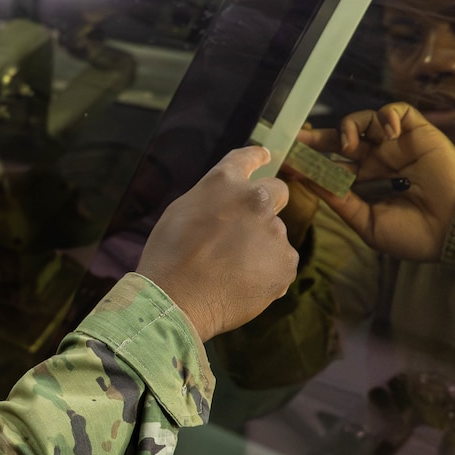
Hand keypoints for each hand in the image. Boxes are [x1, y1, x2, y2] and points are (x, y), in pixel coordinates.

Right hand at [139, 146, 299, 340]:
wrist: (177, 299)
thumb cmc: (169, 257)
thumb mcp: (182, 211)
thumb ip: (213, 199)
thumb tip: (229, 203)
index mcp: (225, 182)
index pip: (247, 158)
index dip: (257, 156)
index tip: (264, 155)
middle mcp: (256, 199)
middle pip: (277, 192)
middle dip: (268, 204)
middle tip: (246, 230)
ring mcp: (274, 231)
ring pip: (274, 235)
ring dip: (260, 246)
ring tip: (231, 271)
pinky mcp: (286, 262)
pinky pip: (280, 263)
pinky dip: (267, 272)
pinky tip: (242, 284)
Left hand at [294, 103, 454, 261]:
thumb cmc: (416, 235)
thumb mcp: (369, 224)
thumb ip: (341, 202)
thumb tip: (310, 182)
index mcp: (366, 184)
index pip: (332, 166)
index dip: (311, 162)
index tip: (288, 160)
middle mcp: (378, 161)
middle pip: (341, 140)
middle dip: (318, 137)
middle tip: (299, 137)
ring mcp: (396, 145)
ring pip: (365, 121)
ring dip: (351, 127)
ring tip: (350, 145)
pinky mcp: (416, 132)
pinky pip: (396, 111)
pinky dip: (386, 116)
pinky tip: (387, 134)